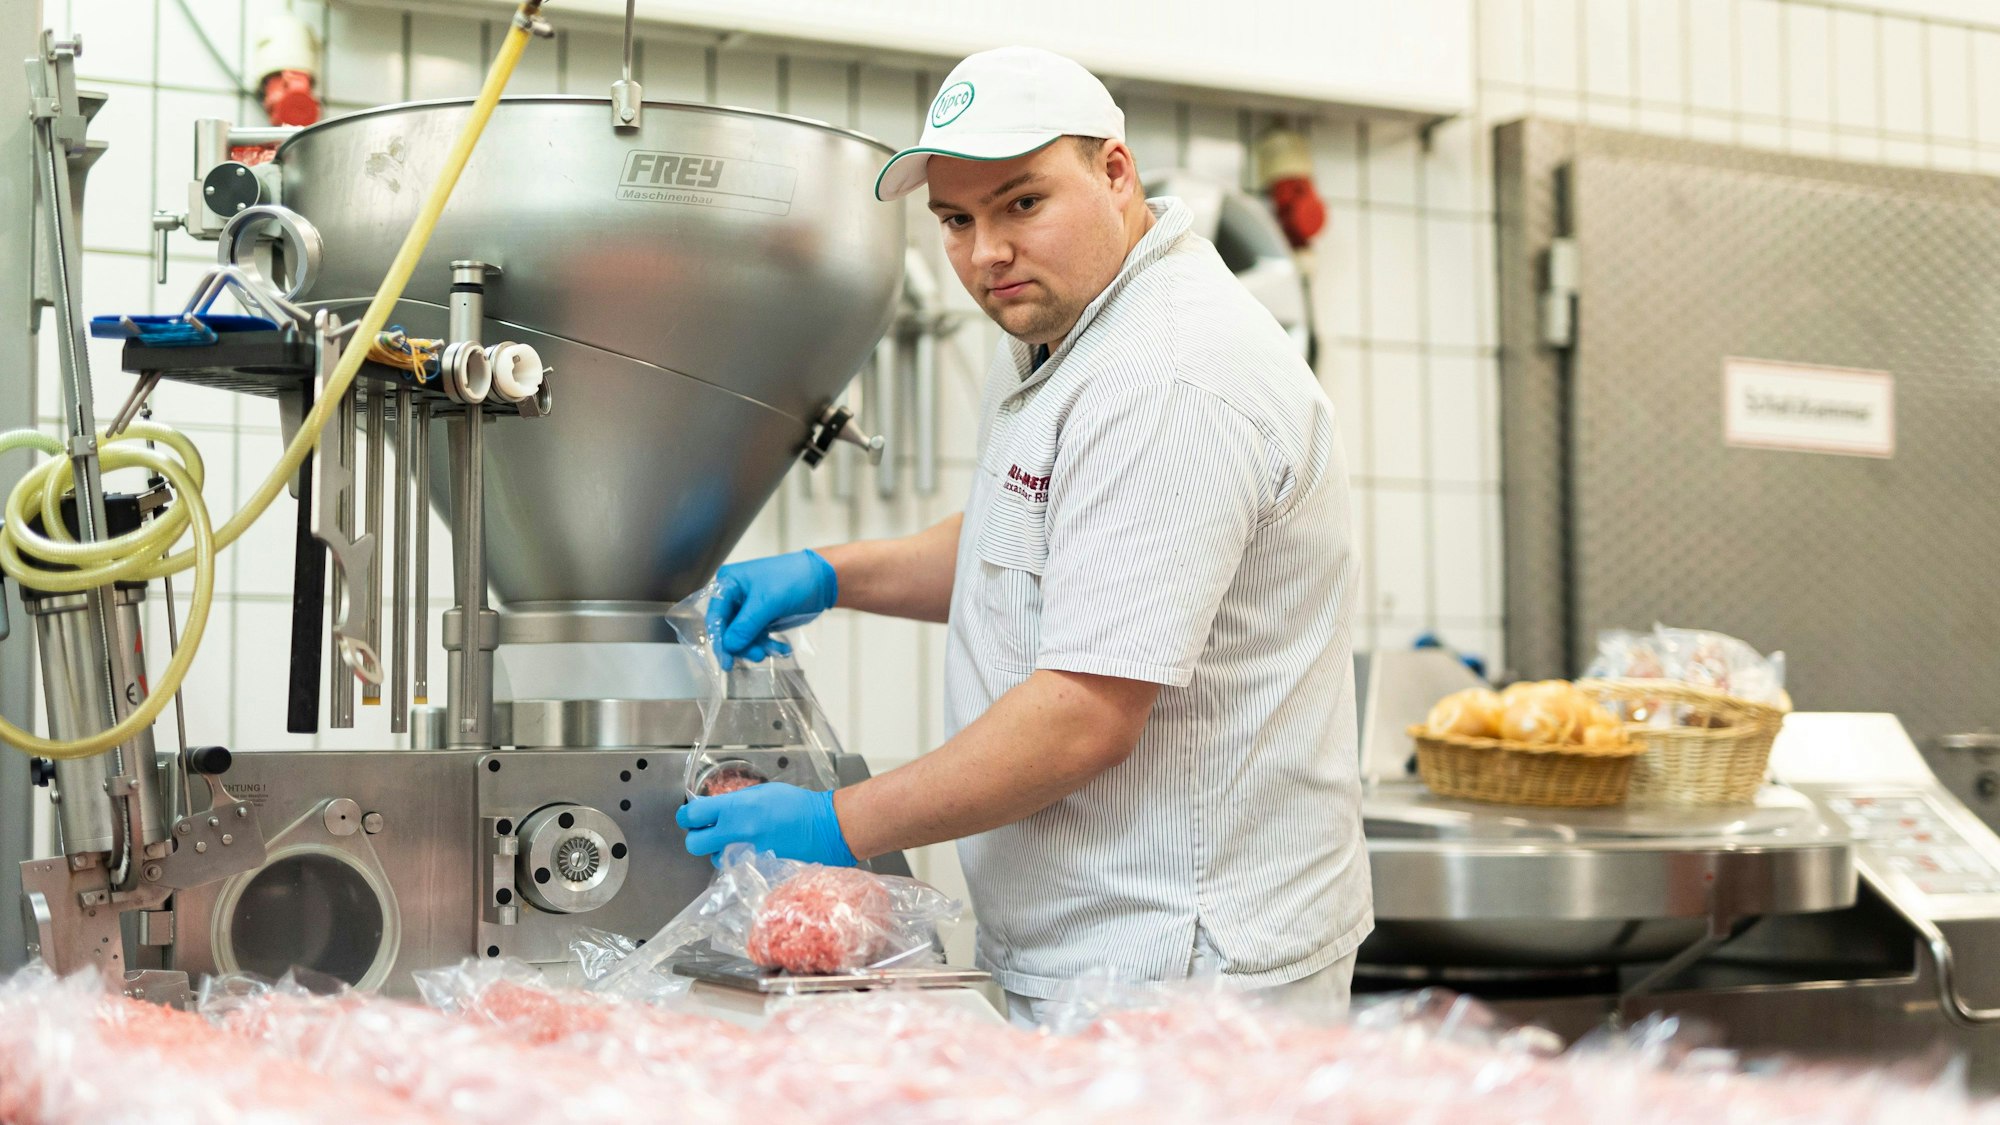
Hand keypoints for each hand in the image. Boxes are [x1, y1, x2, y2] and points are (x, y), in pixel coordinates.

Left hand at [676, 782, 857, 866]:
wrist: (826, 828)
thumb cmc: (800, 806)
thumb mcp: (763, 792)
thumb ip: (736, 802)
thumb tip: (717, 808)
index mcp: (737, 808)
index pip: (693, 814)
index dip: (687, 816)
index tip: (690, 816)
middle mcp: (737, 833)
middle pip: (693, 843)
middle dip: (697, 837)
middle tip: (707, 832)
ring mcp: (746, 855)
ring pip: (714, 859)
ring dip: (719, 851)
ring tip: (740, 842)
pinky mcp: (756, 871)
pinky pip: (735, 869)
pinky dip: (739, 862)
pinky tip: (754, 854)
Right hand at [705, 550, 837, 668]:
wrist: (821, 579)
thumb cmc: (793, 579)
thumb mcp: (767, 601)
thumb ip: (746, 625)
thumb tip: (729, 646)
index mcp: (729, 583)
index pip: (716, 616)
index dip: (719, 640)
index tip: (726, 662)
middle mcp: (735, 596)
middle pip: (728, 630)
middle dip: (742, 645)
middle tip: (758, 655)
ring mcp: (748, 608)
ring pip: (743, 637)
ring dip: (756, 647)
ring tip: (772, 651)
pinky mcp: (761, 618)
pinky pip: (757, 637)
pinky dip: (768, 645)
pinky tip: (782, 649)